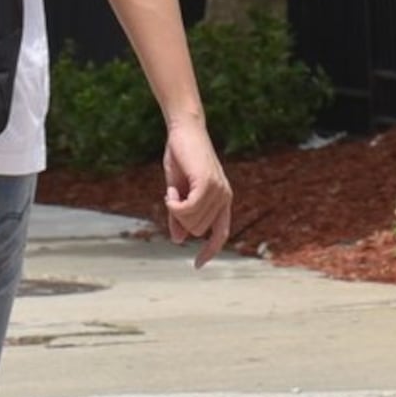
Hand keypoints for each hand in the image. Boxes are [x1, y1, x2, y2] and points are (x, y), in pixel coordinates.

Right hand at [160, 116, 231, 265]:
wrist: (184, 131)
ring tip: (174, 187)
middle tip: (172, 194)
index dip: (210, 251)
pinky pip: (188, 209)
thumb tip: (179, 240)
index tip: (198, 265)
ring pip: (191, 221)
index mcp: (221, 201)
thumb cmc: (181, 158)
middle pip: (196, 230)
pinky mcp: (208, 184)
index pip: (221, 234)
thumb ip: (180, 215)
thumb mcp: (178, 191)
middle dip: (178, 218)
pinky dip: (174, 204)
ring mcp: (218, 191)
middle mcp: (224, 198)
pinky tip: (171, 189)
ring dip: (174, 208)